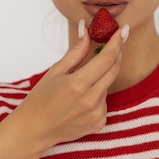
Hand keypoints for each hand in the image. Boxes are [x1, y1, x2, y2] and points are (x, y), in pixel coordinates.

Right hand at [0, 21, 127, 158]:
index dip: (117, 42)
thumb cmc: (41, 97)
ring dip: (101, 76)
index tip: (123, 30)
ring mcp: (96, 113)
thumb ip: (76, 51)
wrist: (35, 129)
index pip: (106, 58)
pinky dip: (98, 94)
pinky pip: (105, 101)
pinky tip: (82, 99)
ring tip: (81, 81)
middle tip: (115, 41)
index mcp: (78, 84)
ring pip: (108, 85)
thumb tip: (86, 29)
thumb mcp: (56, 70)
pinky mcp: (99, 123)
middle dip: (116, 53)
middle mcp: (91, 100)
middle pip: (114, 70)